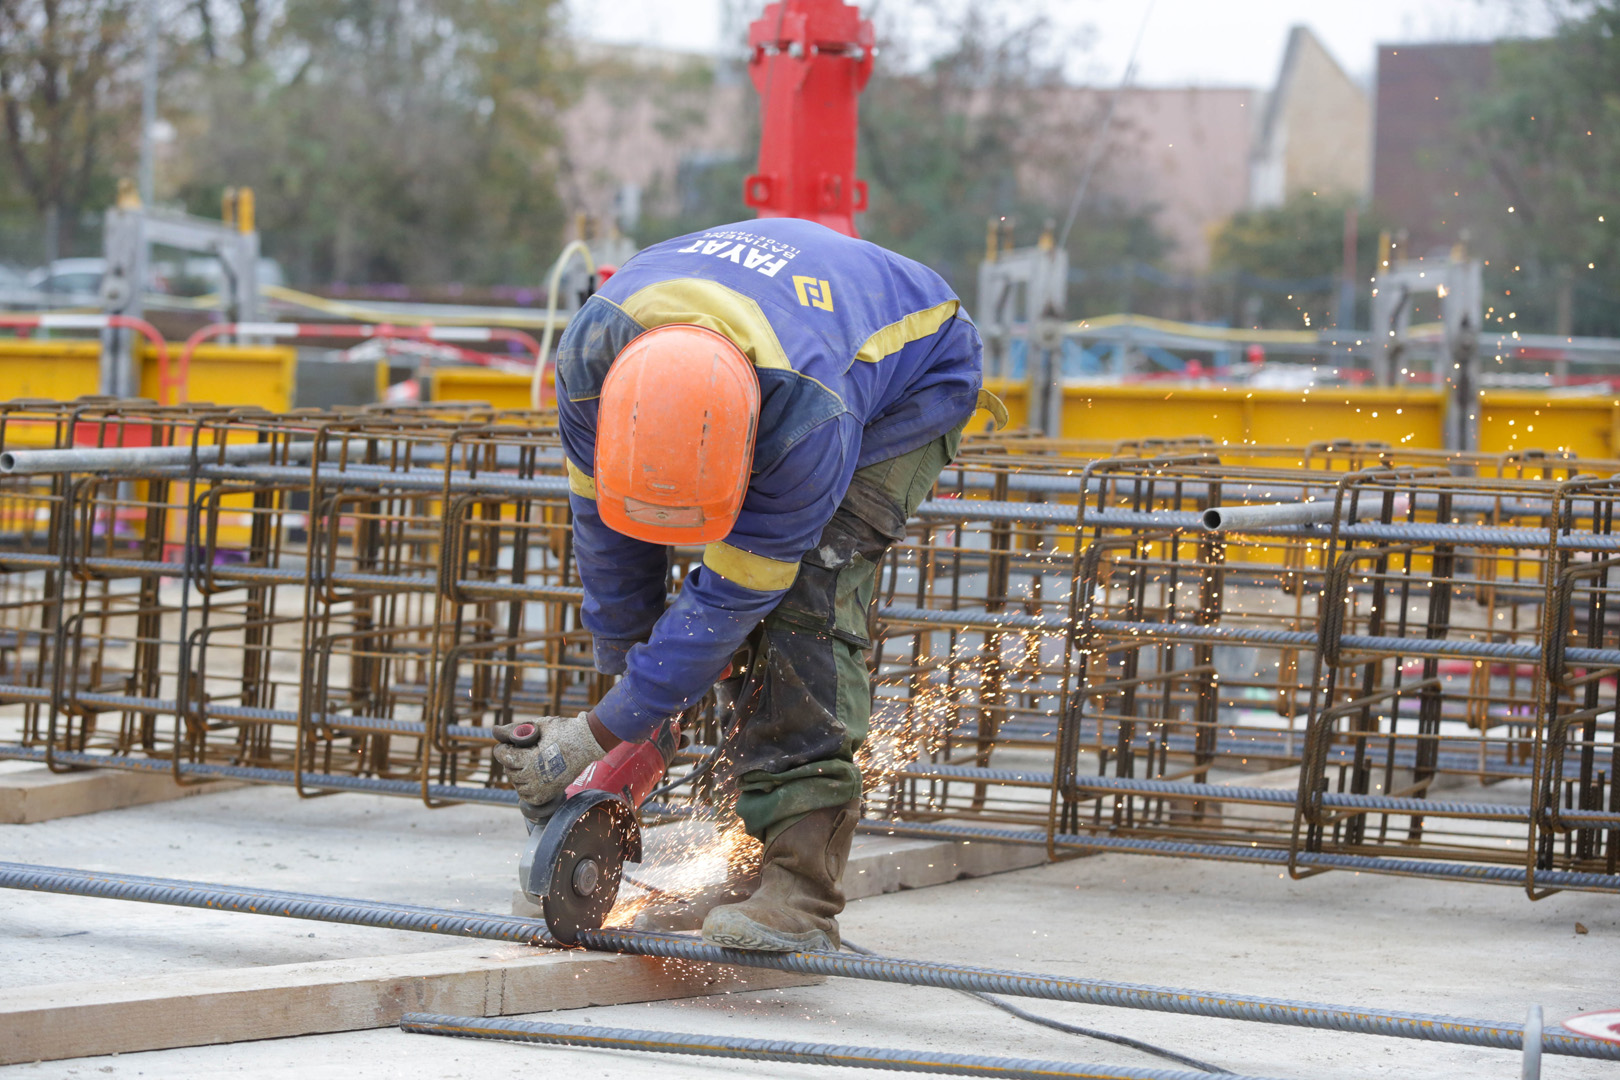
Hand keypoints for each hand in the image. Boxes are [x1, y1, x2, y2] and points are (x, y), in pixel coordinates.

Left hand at [492, 712, 606, 806]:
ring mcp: (543, 787)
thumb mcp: (537, 726)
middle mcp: (535, 777)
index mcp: (530, 759)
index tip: (506, 745)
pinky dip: (526, 789)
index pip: (504, 757)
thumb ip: (514, 730)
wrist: (587, 742)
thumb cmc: (563, 731)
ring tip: (527, 763)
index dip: (501, 749)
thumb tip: (494, 731)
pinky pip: (529, 797)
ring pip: (518, 785)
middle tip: (519, 752)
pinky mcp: (550, 792)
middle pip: (509, 771)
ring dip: (517, 775)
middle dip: (510, 761)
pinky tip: (531, 777)